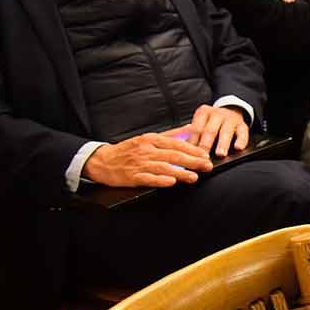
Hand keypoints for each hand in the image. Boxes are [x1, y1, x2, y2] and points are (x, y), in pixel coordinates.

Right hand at [81, 133, 212, 187]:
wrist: (102, 160)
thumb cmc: (129, 150)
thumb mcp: (148, 138)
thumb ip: (171, 134)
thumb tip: (191, 128)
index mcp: (151, 139)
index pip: (176, 144)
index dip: (192, 150)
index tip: (206, 155)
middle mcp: (146, 150)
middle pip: (172, 155)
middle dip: (192, 161)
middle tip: (207, 166)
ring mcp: (138, 163)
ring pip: (163, 167)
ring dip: (180, 173)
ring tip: (194, 177)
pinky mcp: (132, 176)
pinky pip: (148, 178)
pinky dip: (160, 180)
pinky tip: (171, 182)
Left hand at [178, 104, 249, 156]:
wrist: (231, 110)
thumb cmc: (211, 122)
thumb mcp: (200, 122)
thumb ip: (192, 134)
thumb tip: (184, 150)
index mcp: (203, 112)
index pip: (196, 128)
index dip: (193, 142)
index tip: (190, 154)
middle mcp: (217, 114)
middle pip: (210, 130)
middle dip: (206, 144)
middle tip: (203, 157)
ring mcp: (231, 119)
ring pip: (226, 131)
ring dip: (223, 143)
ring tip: (220, 154)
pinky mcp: (243, 125)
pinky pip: (243, 132)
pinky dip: (241, 140)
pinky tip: (238, 148)